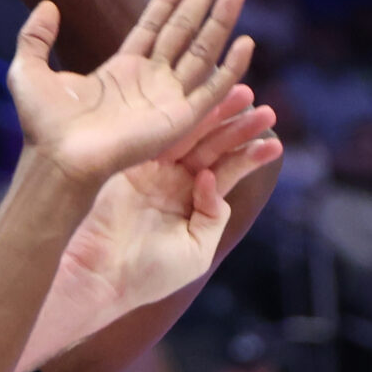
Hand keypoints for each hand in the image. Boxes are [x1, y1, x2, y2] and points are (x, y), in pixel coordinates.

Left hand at [6, 0, 257, 189]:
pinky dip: (231, 68)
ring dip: (220, 21)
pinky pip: (213, 91)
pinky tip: (245, 41)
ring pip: (201, 52)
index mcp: (121, 71)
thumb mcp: (28, 70)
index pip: (153, 26)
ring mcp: (167, 100)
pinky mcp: (180, 120)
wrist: (58, 159)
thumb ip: (36, 36)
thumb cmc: (43, 125)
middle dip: (201, 1)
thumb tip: (47, 5)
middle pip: (183, 32)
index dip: (168, 0)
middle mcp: (149, 83)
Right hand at [54, 96, 281, 329]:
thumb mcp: (195, 251)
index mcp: (189, 203)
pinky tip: (206, 106)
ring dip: (216, 115)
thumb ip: (212, 216)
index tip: (274, 145)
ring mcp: (150, 170)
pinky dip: (184, 122)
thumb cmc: (147, 274)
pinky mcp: (129, 163)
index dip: (248, 156)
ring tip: (245, 96)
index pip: (224, 172)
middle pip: (211, 148)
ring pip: (190, 136)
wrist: (97, 275)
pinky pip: (162, 137)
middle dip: (238, 128)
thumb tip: (213, 179)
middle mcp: (172, 183)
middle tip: (267, 112)